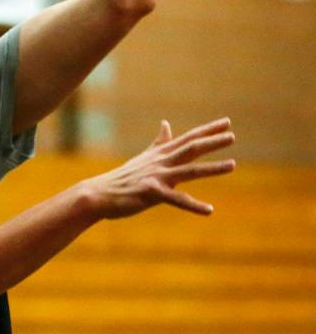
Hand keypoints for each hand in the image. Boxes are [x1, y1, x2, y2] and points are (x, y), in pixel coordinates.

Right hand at [84, 118, 234, 218]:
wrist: (100, 193)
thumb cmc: (124, 177)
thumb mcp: (144, 157)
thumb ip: (159, 143)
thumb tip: (166, 124)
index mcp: (161, 154)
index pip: (188, 138)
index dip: (208, 130)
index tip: (226, 122)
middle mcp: (161, 162)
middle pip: (191, 149)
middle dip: (212, 142)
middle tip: (232, 136)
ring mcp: (157, 177)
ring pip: (189, 171)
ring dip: (212, 168)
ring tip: (232, 165)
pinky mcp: (151, 194)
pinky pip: (176, 200)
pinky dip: (194, 205)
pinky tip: (209, 210)